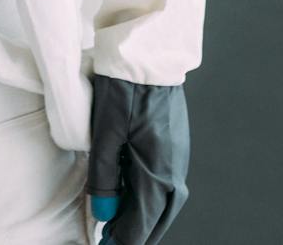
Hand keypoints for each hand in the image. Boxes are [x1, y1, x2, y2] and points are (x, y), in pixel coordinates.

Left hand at [87, 72, 189, 244]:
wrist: (147, 56)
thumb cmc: (124, 90)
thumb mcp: (105, 135)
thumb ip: (105, 177)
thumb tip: (105, 214)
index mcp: (158, 171)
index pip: (142, 222)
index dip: (124, 240)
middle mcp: (173, 169)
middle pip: (159, 217)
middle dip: (138, 234)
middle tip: (114, 241)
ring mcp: (178, 156)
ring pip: (165, 201)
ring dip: (145, 216)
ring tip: (122, 224)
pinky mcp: (175, 144)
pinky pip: (166, 182)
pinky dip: (151, 196)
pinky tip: (133, 193)